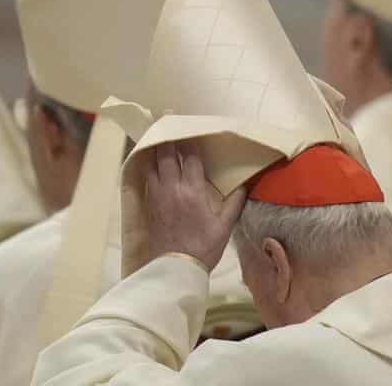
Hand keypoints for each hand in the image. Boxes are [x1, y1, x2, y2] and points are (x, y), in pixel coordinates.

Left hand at [142, 142, 246, 272]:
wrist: (176, 268)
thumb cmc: (204, 247)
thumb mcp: (225, 226)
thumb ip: (234, 203)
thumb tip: (244, 185)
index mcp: (193, 191)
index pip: (190, 158)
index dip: (190, 142)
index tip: (191, 132)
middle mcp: (172, 188)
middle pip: (166, 155)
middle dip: (169, 138)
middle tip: (169, 123)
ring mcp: (157, 195)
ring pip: (152, 164)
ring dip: (155, 150)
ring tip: (158, 139)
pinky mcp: (149, 205)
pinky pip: (146, 178)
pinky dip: (148, 167)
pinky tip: (151, 163)